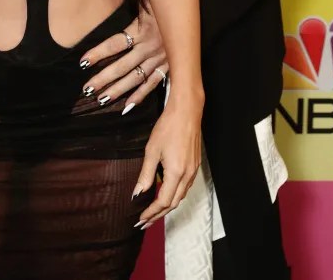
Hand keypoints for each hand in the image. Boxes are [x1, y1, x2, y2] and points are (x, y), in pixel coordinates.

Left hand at [80, 0, 167, 111]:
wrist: (191, 14)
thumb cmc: (168, 1)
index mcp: (143, 30)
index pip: (115, 45)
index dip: (98, 53)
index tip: (82, 62)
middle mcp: (150, 47)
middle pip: (122, 66)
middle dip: (104, 78)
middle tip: (87, 89)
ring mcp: (160, 60)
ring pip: (135, 78)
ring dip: (118, 90)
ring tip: (101, 100)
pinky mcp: (168, 67)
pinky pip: (153, 84)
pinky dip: (140, 96)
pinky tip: (126, 106)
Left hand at [133, 94, 203, 228]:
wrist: (187, 111)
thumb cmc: (168, 127)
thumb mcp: (152, 150)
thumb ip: (146, 174)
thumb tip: (137, 194)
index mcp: (176, 173)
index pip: (163, 201)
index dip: (151, 213)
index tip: (140, 220)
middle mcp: (187, 175)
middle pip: (173, 203)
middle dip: (158, 214)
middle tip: (144, 221)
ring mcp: (193, 170)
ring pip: (180, 196)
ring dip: (167, 206)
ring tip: (153, 211)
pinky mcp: (195, 164)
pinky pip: (185, 186)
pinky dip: (174, 194)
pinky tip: (166, 192)